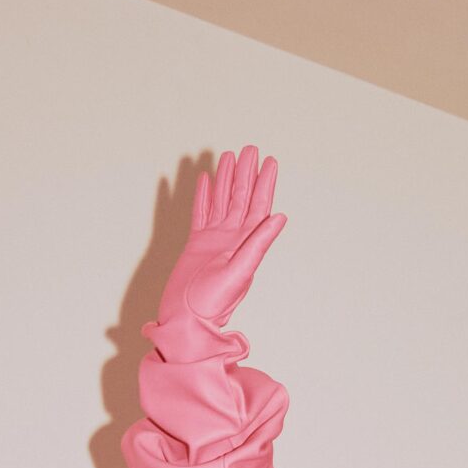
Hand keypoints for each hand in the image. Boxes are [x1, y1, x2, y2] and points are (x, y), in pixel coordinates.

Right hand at [157, 144, 285, 326]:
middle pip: (241, 199)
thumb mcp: (239, 272)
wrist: (187, 319)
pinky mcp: (196, 244)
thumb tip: (280, 217)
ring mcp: (214, 240)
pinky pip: (201, 213)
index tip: (270, 161)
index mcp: (245, 244)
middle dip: (247, 174)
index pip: (259, 207)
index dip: (265, 183)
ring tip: (230, 156)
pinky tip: (207, 181)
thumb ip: (258, 243)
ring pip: (222, 201)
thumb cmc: (213, 303)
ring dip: (227, 179)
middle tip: (251, 149)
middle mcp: (232, 239)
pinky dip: (205, 196)